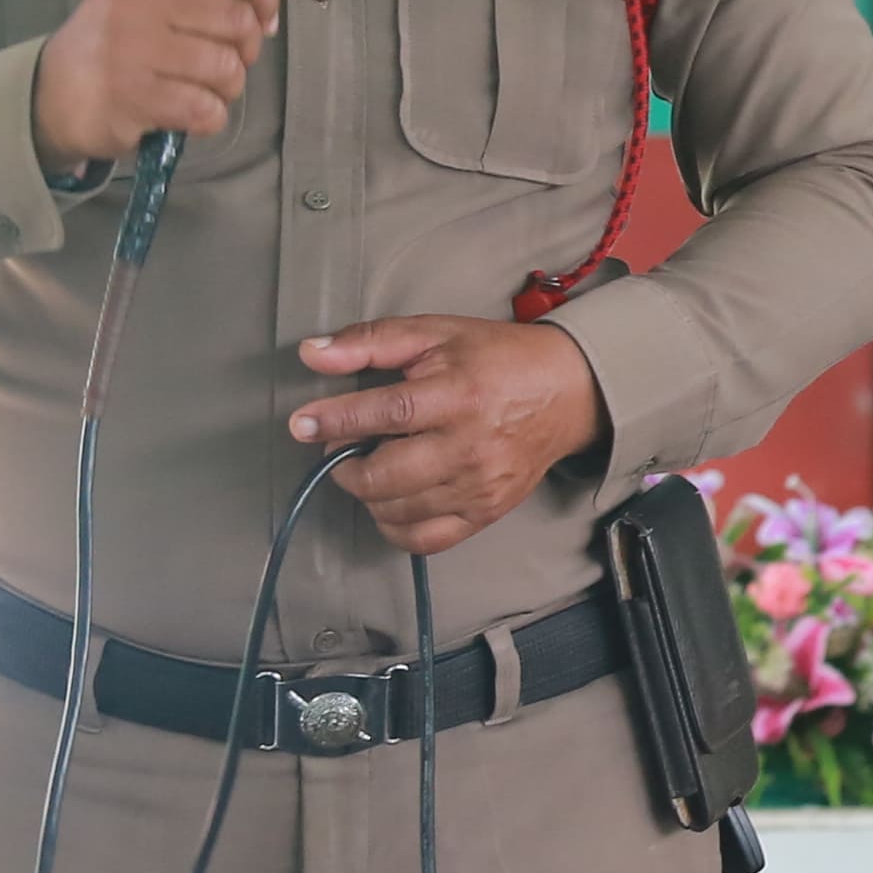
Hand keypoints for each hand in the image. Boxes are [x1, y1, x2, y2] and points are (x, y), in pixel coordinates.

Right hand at [31, 0, 319, 165]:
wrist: (53, 93)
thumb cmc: (125, 38)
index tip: (261, 15)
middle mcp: (135, 0)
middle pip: (237, 20)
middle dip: (244, 49)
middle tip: (219, 58)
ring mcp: (128, 49)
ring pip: (227, 69)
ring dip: (226, 86)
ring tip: (198, 85)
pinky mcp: (128, 98)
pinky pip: (206, 109)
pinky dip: (207, 117)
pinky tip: (183, 110)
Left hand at [290, 315, 610, 555]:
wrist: (570, 392)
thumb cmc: (498, 359)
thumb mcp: (436, 333)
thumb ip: (371, 341)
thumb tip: (312, 354)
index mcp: (458, 394)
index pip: (386, 413)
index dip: (335, 421)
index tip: (303, 424)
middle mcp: (470, 446)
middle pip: (384, 476)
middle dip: (345, 465)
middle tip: (345, 446)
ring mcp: (480, 486)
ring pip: (395, 511)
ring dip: (368, 492)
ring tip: (375, 465)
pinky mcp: (487, 512)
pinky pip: (424, 540)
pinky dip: (394, 527)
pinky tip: (392, 501)